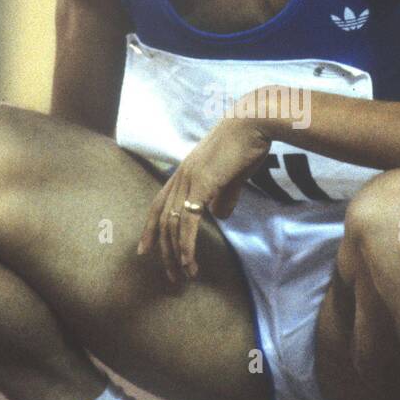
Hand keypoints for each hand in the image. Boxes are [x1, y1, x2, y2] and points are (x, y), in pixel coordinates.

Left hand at [137, 115, 270, 283]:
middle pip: (162, 221)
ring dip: (177, 254)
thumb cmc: (247, 145)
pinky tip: (189, 261)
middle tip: (171, 277)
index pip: (159, 205)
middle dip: (164, 252)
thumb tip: (220, 215)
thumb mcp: (234, 176)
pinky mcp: (202, 184)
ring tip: (184, 275)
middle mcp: (181, 176)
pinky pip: (188, 221)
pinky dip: (186, 245)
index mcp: (185, 172)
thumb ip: (224, 195)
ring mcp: (189, 180)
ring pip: (173, 226)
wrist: (255, 122)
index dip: (150, 229)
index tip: (145, 251)